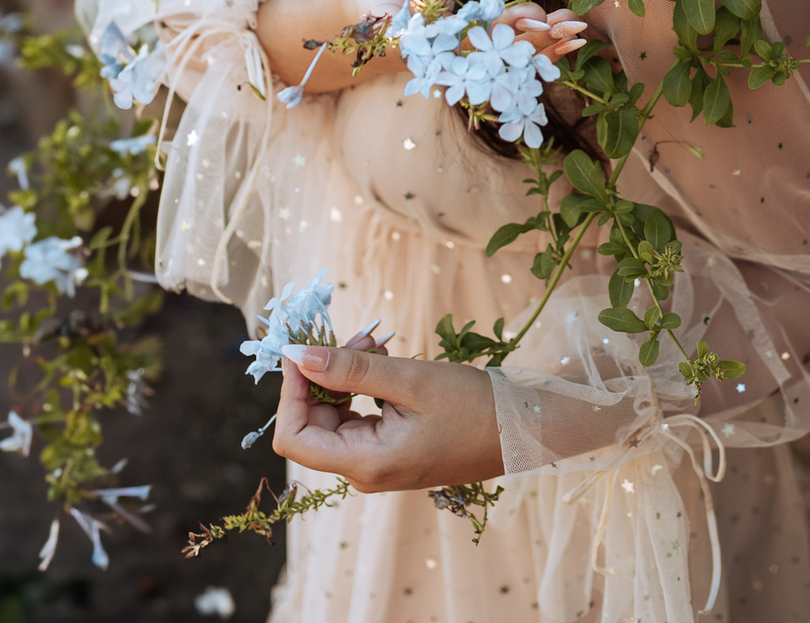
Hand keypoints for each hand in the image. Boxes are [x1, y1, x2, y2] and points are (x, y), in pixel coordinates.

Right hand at [256, 0, 587, 92]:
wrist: (348, 25)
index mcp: (404, 34)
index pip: (457, 35)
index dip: (496, 29)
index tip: (531, 17)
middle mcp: (430, 57)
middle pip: (486, 55)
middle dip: (531, 41)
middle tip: (571, 24)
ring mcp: (445, 64)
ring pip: (495, 62)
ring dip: (538, 49)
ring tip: (576, 30)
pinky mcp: (458, 61)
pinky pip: (496, 60)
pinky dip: (530, 51)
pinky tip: (563, 43)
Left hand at [273, 334, 503, 490]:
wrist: (520, 431)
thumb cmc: (473, 408)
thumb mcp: (411, 380)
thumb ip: (352, 370)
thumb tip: (299, 357)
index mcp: (366, 464)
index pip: (294, 438)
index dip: (289, 394)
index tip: (301, 351)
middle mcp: (364, 470)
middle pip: (314, 422)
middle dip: (323, 374)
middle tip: (359, 338)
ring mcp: (376, 462)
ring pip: (335, 415)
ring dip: (345, 375)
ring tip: (376, 344)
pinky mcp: (389, 450)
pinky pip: (357, 416)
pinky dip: (362, 385)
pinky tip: (384, 359)